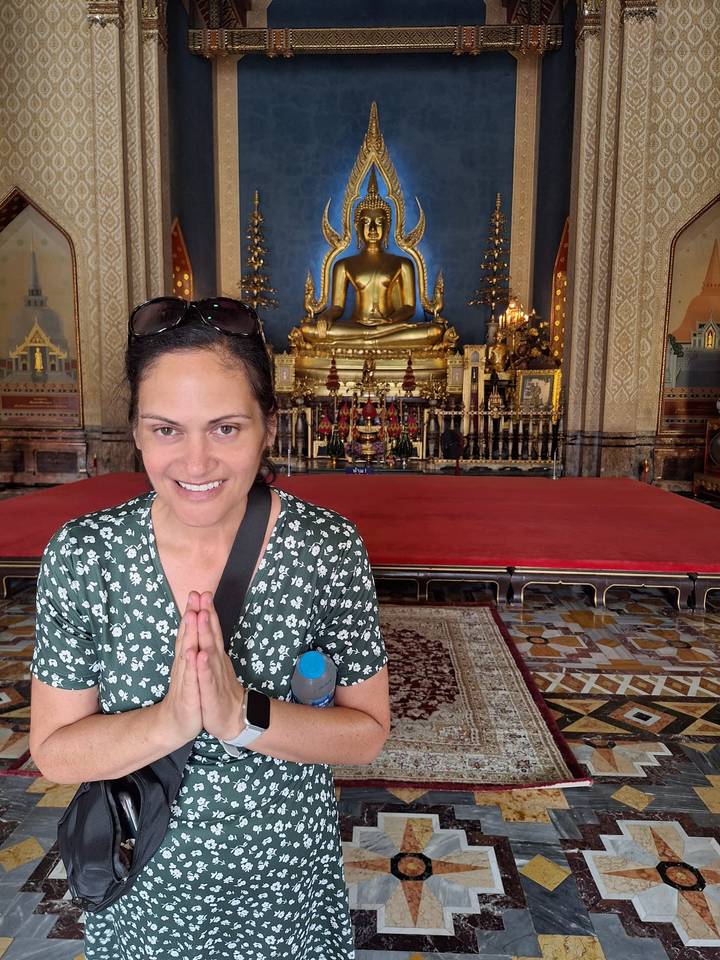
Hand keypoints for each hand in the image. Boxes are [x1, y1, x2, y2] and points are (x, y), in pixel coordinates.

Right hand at [158, 592, 202, 746]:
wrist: (177, 724)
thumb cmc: (188, 693)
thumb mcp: (191, 669)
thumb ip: (190, 647)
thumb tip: (192, 627)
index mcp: (186, 659)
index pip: (189, 633)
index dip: (193, 613)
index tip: (197, 593)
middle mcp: (183, 666)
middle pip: (187, 637)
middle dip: (191, 617)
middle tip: (193, 596)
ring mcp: (185, 680)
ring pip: (188, 654)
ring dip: (190, 635)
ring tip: (193, 617)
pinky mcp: (189, 695)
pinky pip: (192, 679)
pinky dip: (194, 666)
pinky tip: (195, 654)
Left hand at [195, 592, 245, 740]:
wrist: (232, 718)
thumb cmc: (220, 690)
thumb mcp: (214, 665)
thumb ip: (211, 645)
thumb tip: (207, 625)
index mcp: (214, 655)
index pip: (211, 630)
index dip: (206, 611)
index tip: (200, 593)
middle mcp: (216, 661)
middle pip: (211, 635)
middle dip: (206, 614)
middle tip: (202, 595)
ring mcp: (215, 675)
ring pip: (209, 652)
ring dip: (205, 634)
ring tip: (201, 616)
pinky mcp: (211, 692)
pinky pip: (207, 678)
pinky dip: (204, 666)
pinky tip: (200, 655)